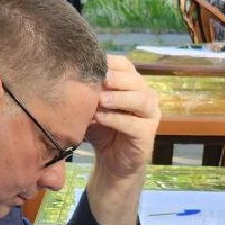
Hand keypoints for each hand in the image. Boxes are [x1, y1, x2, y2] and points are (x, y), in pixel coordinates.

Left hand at [84, 56, 158, 179]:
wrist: (111, 161)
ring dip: (119, 98)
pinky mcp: (148, 134)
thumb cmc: (101, 129)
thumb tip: (74, 73)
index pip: (125, 65)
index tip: (90, 63)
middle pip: (135, 80)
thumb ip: (90, 91)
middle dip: (116, 78)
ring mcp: (151, 115)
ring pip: (141, 100)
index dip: (110, 63)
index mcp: (133, 84)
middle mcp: (146, 95)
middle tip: (98, 79)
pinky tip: (100, 118)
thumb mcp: (93, 107)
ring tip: (100, 100)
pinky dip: (116, 119)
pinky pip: (135, 124)